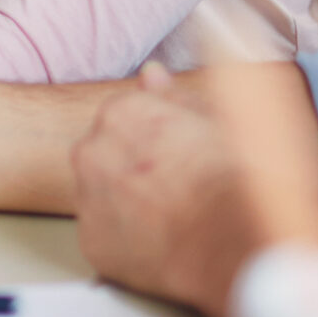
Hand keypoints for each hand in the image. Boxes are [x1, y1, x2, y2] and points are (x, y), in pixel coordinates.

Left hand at [69, 66, 268, 316]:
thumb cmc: (230, 177)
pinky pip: (104, 236)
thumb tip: (151, 73)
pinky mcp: (91, 241)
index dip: (153, 143)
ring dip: (124, 204)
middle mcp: (92, 150)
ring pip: (100, 196)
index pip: (122, 120)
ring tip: (169, 218)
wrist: (230, 235)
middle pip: (104, 155)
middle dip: (130, 170)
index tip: (176, 159)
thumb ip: (173, 94)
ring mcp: (87, 197)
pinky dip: (124, 241)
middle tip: (173, 190)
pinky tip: (159, 244)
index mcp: (120, 112)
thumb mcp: (213, 119)